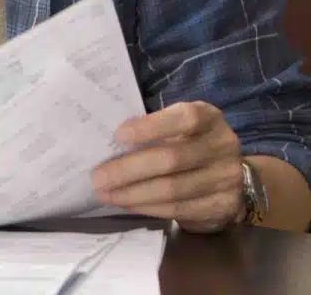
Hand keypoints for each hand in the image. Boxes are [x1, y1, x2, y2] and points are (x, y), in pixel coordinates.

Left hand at [93, 101, 244, 232]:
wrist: (229, 175)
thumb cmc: (189, 143)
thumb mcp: (178, 128)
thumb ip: (152, 130)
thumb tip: (107, 142)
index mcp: (209, 118)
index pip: (185, 119)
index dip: (151, 127)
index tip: (118, 136)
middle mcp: (223, 145)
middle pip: (171, 159)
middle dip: (128, 170)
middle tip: (97, 178)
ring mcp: (227, 178)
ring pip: (172, 189)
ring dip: (133, 193)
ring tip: (106, 194)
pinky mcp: (223, 206)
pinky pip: (179, 208)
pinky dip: (147, 207)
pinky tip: (127, 204)